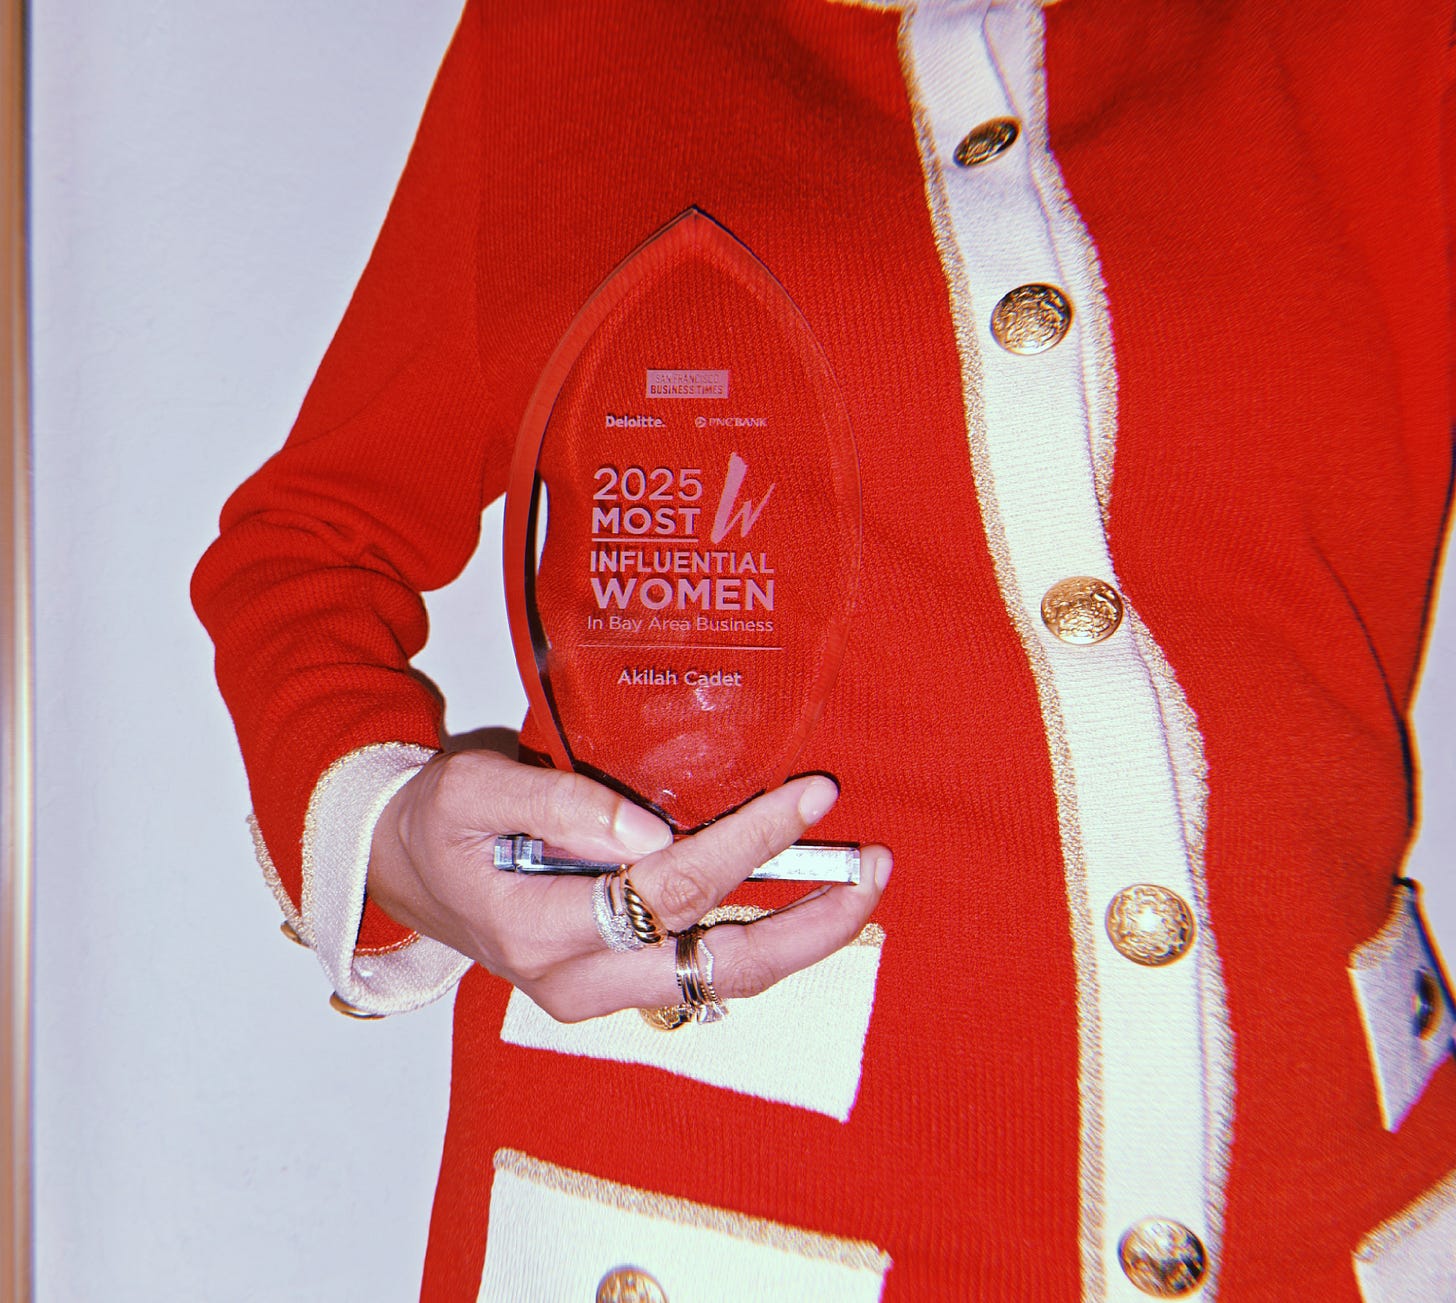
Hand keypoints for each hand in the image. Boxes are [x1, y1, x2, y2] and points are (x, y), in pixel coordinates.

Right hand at [366, 749, 890, 1021]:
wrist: (406, 872)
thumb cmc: (439, 822)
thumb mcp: (474, 788)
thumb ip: (559, 804)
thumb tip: (652, 830)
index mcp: (540, 931)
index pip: (669, 890)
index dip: (747, 841)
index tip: (809, 795)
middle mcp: (578, 983)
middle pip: (718, 963)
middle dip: (806, 923)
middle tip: (873, 871)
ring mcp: (601, 995)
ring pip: (721, 979)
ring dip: (798, 940)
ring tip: (861, 888)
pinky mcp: (617, 987)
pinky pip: (705, 972)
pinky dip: (763, 940)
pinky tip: (807, 902)